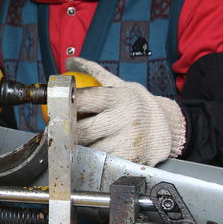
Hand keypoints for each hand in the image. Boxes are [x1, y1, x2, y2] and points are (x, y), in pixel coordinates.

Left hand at [65, 58, 185, 165]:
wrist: (168, 127)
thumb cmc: (138, 105)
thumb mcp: (120, 84)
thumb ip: (94, 72)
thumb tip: (69, 60)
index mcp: (119, 99)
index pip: (83, 99)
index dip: (64, 102)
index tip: (53, 104)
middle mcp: (122, 121)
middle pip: (80, 130)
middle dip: (66, 131)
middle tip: (58, 130)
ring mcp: (126, 144)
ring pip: (87, 150)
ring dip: (77, 148)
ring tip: (75, 143)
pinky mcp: (129, 161)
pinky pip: (100, 163)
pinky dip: (91, 160)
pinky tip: (89, 155)